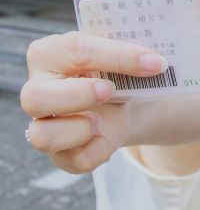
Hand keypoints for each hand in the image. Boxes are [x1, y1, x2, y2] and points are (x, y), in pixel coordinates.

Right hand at [20, 32, 166, 173]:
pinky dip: (98, 151)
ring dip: (78, 129)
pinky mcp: (61, 154)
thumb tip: (154, 61)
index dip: (117, 56)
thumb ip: (130, 53)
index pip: (75, 49)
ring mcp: (44, 125)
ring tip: (101, 120)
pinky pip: (74, 160)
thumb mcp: (118, 55)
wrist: (118, 100)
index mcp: (48, 54)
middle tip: (110, 90)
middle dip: (78, 95)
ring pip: (42, 136)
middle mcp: (36, 90)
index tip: (154, 62)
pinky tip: (107, 136)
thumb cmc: (110, 69)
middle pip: (34, 97)